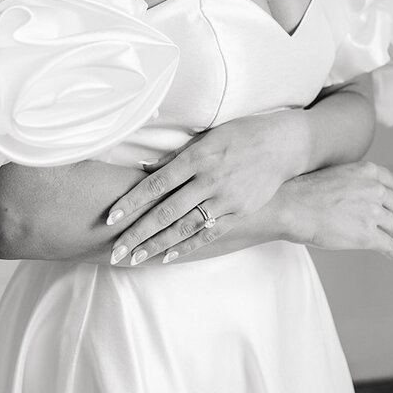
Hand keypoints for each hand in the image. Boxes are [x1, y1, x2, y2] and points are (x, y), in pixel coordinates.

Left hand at [106, 109, 302, 266]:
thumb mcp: (206, 137)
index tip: (111, 218)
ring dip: (157, 244)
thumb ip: (176, 156)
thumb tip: (144, 170)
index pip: (155, 184)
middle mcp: (208, 179)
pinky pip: (209, 233)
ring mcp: (225, 198)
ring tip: (136, 258)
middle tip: (115, 250)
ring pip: (184, 227)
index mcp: (196, 157)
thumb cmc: (239, 135)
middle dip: (137, 233)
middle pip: (165, 211)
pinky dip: (187, 246)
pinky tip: (168, 256)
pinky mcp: (239, 212)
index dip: (131, 202)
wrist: (282, 145)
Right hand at [280, 161, 392, 260]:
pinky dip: (391, 251)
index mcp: (367, 171)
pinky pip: (388, 245)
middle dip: (387, 213)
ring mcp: (372, 213)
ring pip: (392, 225)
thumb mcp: (337, 173)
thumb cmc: (305, 191)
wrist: (292, 207)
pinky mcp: (367, 236)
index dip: (388, 194)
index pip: (392, 183)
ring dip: (384, 230)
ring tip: (375, 235)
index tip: (385, 202)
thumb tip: (364, 192)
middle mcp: (374, 189)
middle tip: (378, 220)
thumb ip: (356, 179)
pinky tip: (392, 254)